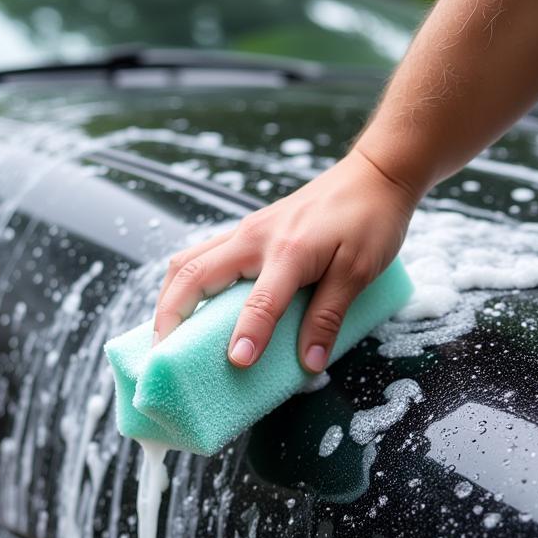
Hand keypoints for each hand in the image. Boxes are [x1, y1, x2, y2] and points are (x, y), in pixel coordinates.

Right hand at [153, 148, 418, 372]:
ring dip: (170, 298)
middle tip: (164, 353)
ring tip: (166, 334)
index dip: (246, 334)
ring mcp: (246, 232)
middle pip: (194, 274)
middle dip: (172, 315)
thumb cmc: (370, 220)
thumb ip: (329, 317)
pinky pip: (202, 256)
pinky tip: (188, 306)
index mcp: (288, 251)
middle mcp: (255, 238)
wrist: (373, 175)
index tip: (237, 363)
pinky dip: (185, 283)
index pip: (259, 301)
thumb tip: (310, 363)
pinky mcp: (247, 231)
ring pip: (189, 262)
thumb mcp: (359, 272)